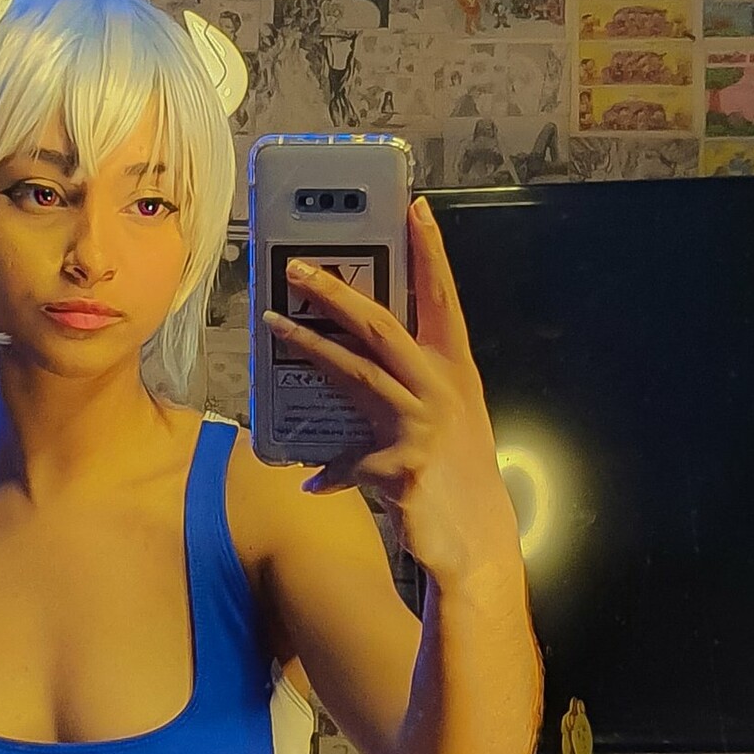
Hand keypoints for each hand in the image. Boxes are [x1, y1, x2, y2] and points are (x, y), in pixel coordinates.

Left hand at [262, 197, 522, 590]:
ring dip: (312, 348)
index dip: (431, 254)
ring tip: (274, 324)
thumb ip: (396, 405)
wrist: (478, 544)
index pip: (442, 301)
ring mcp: (423, 424)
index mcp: (455, 373)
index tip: (416, 209)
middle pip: (383, 326)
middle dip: (338, 294)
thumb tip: (350, 396)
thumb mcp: (436, 431)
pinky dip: (330, 472)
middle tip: (300, 268)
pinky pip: (348, 461)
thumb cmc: (457, 481)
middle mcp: (442, 389)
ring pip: (357, 373)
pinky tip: (312, 481)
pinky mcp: (401, 464)